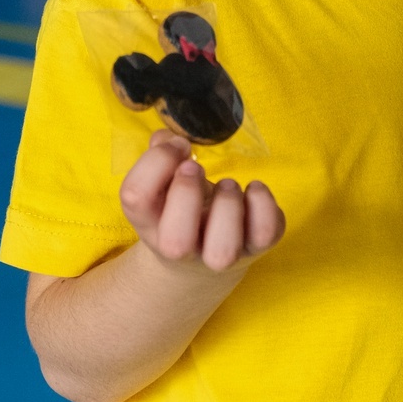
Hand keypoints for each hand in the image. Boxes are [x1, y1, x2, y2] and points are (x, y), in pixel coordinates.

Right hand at [119, 130, 285, 272]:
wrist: (201, 263)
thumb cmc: (180, 210)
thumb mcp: (163, 186)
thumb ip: (159, 157)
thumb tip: (167, 137)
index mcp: (151, 224)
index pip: (135, 198)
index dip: (157, 160)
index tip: (178, 146)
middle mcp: (182, 250)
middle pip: (175, 243)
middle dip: (186, 193)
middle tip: (196, 168)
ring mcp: (221, 256)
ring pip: (223, 250)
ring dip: (227, 204)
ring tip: (228, 184)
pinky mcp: (257, 248)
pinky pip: (266, 233)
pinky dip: (263, 203)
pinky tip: (253, 189)